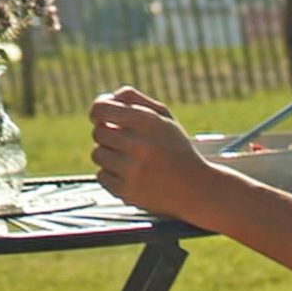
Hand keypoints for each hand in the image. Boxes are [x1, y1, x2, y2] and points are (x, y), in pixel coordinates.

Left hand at [87, 88, 214, 215]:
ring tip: (129, 158)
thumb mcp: (163, 116)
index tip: (103, 116)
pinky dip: (111, 174)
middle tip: (124, 140)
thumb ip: (133, 100)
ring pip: (97, 154)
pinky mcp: (126, 192)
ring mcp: (131, 171)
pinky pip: (101, 176)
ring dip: (109, 154)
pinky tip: (130, 173)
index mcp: (146, 121)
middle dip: (107, 133)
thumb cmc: (175, 147)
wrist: (194, 187)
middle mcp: (138, 146)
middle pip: (98, 132)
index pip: (100, 109)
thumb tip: (105, 98)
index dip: (98, 111)